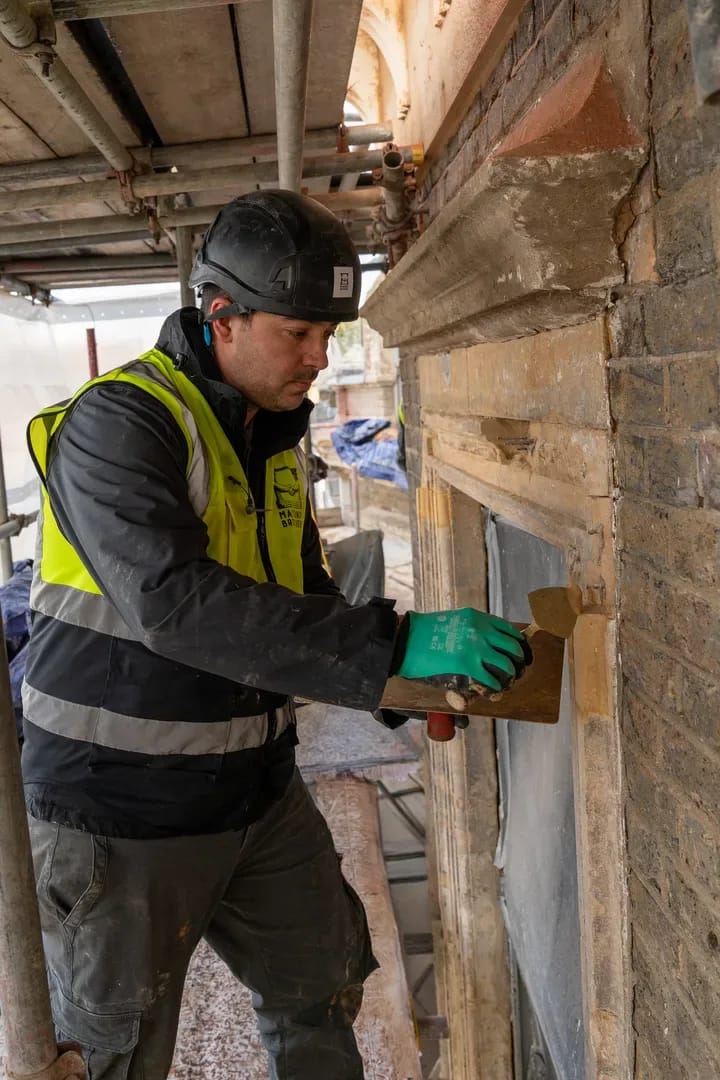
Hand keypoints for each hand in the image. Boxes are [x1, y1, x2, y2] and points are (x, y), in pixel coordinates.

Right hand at [396, 608, 531, 692]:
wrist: (405, 640)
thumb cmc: (424, 632)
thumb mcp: (453, 623)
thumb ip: (471, 631)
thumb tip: (485, 646)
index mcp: (478, 617)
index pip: (510, 631)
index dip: (518, 646)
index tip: (518, 656)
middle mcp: (481, 629)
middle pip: (514, 648)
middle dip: (518, 664)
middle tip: (514, 674)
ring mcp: (476, 646)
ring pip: (507, 665)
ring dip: (508, 678)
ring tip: (503, 685)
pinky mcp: (467, 664)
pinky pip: (491, 679)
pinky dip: (494, 689)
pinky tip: (491, 692)